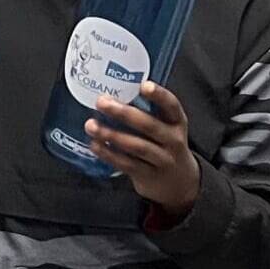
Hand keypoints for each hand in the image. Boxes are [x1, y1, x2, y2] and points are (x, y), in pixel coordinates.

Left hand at [90, 82, 200, 218]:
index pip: (172, 106)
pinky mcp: (149, 175)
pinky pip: (127, 164)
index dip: (159, 95)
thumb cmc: (164, 145)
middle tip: (101, 102)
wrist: (179, 183)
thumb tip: (113, 91)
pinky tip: (95, 145)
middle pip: (149, 125)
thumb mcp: (166, 127)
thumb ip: (148, 112)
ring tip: (90, 125)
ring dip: (111, 135)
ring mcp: (162, 160)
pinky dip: (109, 154)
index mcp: (177, 122)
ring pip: (136, 146)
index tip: (143, 85)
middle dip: (123, 113)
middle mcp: (173, 140)